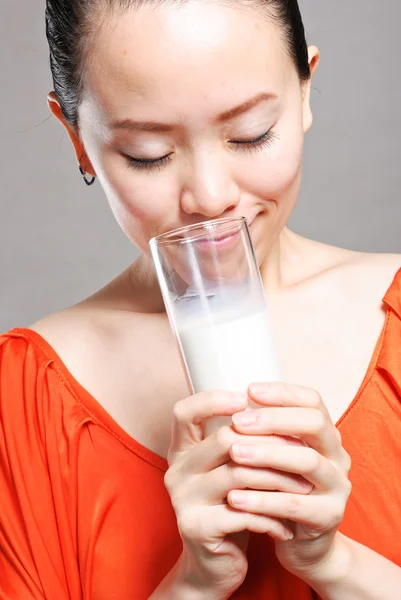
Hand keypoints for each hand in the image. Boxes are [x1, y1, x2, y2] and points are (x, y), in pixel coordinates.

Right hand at [164, 390, 310, 599]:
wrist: (214, 565)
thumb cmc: (231, 507)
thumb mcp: (230, 470)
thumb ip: (241, 442)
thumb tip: (279, 409)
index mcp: (182, 450)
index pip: (185, 412)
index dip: (213, 400)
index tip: (247, 398)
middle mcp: (176, 470)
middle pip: (224, 439)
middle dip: (270, 443)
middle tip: (303, 450)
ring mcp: (183, 499)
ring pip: (239, 474)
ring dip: (279, 480)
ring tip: (304, 488)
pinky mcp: (197, 527)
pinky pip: (243, 512)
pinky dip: (271, 516)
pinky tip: (287, 524)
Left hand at [227, 382, 351, 581]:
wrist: (303, 544)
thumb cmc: (282, 490)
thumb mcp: (277, 456)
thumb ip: (266, 432)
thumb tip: (229, 400)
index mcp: (325, 435)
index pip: (312, 401)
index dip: (282, 392)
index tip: (249, 390)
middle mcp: (338, 456)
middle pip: (315, 424)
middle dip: (274, 419)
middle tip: (237, 421)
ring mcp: (338, 487)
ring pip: (308, 462)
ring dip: (268, 454)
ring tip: (234, 452)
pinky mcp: (328, 517)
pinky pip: (295, 505)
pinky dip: (262, 500)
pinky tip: (234, 497)